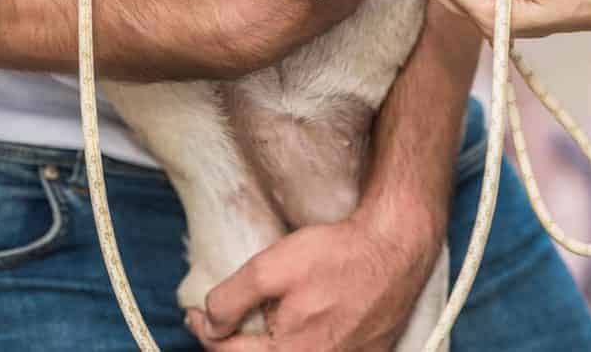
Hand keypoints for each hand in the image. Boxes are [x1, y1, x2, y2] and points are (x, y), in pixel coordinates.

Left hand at [186, 213, 436, 350]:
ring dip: (269, 342)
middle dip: (236, 341)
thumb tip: (210, 322)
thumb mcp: (272, 267)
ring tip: (262, 318)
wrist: (396, 249)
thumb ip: (232, 299)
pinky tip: (300, 320)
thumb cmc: (337, 255)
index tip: (194, 313)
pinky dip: (301, 341)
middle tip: (222, 319)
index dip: (204, 332)